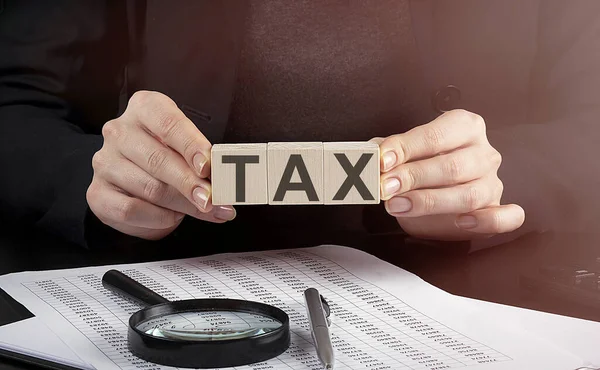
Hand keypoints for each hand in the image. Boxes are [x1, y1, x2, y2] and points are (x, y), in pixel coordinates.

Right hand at [86, 91, 235, 239]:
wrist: (133, 177)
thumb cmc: (168, 156)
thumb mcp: (185, 148)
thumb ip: (202, 160)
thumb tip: (226, 183)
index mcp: (145, 108)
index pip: (169, 124)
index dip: (191, 146)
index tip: (208, 166)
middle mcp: (119, 131)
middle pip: (159, 160)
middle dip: (191, 183)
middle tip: (213, 199)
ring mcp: (105, 162)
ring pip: (150, 188)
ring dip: (183, 205)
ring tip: (205, 210)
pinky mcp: (98, 192)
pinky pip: (131, 210)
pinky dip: (158, 218)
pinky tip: (174, 217)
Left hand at [375, 109, 524, 240]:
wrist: (438, 193)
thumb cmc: (423, 165)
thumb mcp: (404, 153)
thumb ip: (389, 151)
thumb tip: (370, 154)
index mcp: (464, 127)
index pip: (435, 135)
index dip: (406, 148)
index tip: (381, 161)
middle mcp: (483, 152)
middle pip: (452, 166)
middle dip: (414, 177)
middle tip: (385, 187)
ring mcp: (493, 182)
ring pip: (470, 194)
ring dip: (430, 202)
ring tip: (397, 206)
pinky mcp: (497, 208)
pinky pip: (504, 217)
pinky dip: (485, 221)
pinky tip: (461, 223)